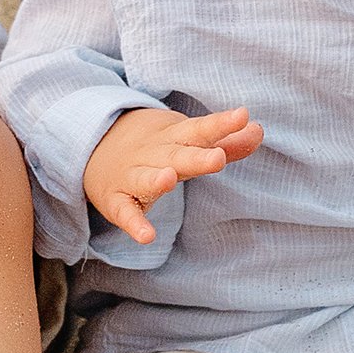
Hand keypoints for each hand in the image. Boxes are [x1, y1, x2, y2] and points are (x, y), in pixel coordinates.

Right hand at [83, 102, 261, 247]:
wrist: (95, 146)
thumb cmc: (157, 147)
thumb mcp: (187, 140)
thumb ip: (226, 142)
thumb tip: (258, 130)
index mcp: (175, 137)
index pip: (201, 129)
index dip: (222, 124)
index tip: (243, 116)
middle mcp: (154, 154)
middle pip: (177, 155)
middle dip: (196, 157)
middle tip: (218, 157)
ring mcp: (132, 176)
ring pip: (145, 179)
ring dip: (156, 179)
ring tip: (170, 179)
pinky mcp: (116, 200)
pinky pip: (125, 213)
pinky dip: (134, 224)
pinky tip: (147, 236)